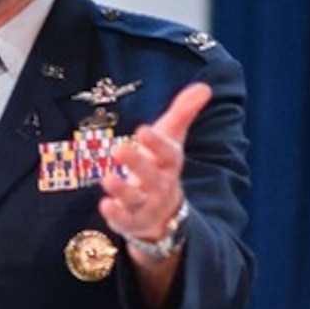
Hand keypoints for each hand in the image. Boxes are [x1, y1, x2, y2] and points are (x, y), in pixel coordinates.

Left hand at [99, 80, 210, 244]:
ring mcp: (145, 206)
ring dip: (122, 190)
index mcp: (169, 164)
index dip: (157, 143)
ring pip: (135, 199)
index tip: (142, 130)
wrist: (164, 214)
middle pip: (151, 176)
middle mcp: (160, 186)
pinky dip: (115, 214)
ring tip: (107, 178)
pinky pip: (124, 220)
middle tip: (119, 149)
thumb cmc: (162, 166)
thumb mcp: (172, 139)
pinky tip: (105, 204)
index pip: (168, 153)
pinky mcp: (130, 221)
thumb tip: (204, 87)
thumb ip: (183, 113)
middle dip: (137, 164)